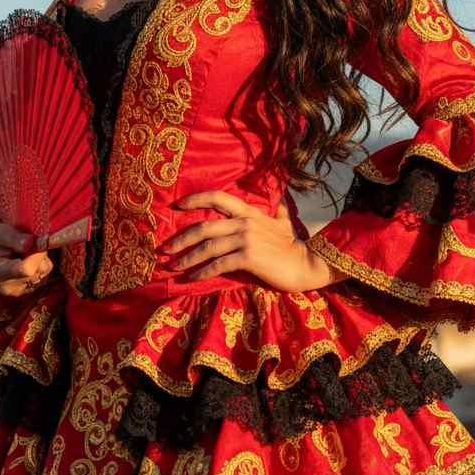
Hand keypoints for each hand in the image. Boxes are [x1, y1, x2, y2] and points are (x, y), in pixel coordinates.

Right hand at [0, 220, 53, 297]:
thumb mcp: (1, 233)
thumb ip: (16, 238)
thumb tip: (34, 242)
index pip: (26, 269)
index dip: (37, 253)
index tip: (38, 239)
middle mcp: (9, 287)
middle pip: (37, 269)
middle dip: (38, 252)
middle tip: (28, 242)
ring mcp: (20, 291)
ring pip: (44, 271)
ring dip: (40, 257)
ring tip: (25, 251)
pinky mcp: (28, 289)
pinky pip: (45, 274)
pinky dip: (40, 263)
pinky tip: (28, 258)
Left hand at [162, 190, 347, 291]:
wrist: (308, 264)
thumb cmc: (294, 246)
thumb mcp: (284, 222)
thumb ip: (277, 211)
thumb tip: (281, 201)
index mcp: (249, 211)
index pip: (217, 197)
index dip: (196, 199)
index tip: (177, 205)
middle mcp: (244, 222)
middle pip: (204, 227)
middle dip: (181, 238)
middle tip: (165, 248)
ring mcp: (246, 239)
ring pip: (208, 247)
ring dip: (187, 258)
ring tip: (174, 266)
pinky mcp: (248, 257)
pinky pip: (219, 264)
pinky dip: (203, 271)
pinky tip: (193, 278)